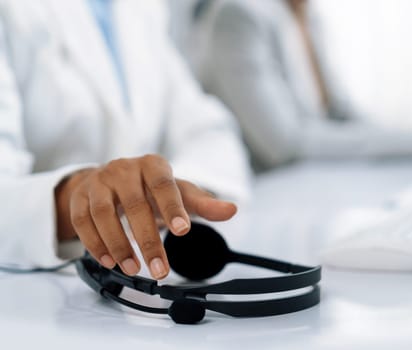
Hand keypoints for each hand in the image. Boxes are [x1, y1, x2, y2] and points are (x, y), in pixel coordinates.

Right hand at [55, 154, 236, 279]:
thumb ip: (204, 204)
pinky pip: (82, 220)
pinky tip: (110, 261)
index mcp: (153, 165)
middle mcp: (124, 169)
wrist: (113, 180)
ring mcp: (99, 182)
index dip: (173, 207)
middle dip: (148, 240)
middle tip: (160, 269)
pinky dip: (94, 243)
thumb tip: (232, 210)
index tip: (183, 232)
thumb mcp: (180, 193)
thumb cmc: (152, 189)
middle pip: (134, 204)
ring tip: (134, 269)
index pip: (164, 185)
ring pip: (103, 212)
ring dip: (118, 244)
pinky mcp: (80, 197)